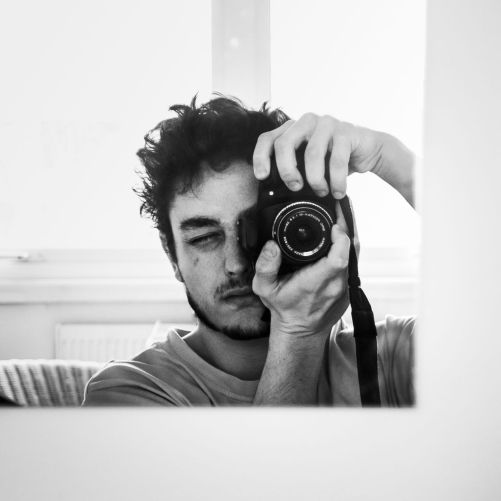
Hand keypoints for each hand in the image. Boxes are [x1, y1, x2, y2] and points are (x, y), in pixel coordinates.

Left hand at [252, 113, 414, 205]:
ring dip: (315, 180)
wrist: (367, 149)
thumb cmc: (333, 158)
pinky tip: (338, 191)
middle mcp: (306, 122)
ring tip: (322, 192)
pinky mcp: (346, 131)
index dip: (261, 157)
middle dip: (287, 171)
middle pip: (285, 145)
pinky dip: (336, 181)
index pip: (268, 139)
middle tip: (295, 187)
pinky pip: (336, 160)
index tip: (262, 177)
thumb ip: (294, 168)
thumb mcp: (309, 162)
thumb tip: (276, 192)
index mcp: (292, 129)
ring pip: (312, 153)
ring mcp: (326, 123)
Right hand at [252, 202, 350, 336]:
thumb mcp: (264, 289)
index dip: (340, 237)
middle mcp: (335, 285)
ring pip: (354, 254)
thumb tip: (272, 245)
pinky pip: (352, 262)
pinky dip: (347, 245)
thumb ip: (264, 267)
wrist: (300, 331)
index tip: (333, 224)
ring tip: (341, 214)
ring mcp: (346, 287)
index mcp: (316, 283)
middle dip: (347, 226)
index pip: (339, 258)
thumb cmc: (283, 308)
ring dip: (349, 233)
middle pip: (351, 250)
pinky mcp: (350, 287)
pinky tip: (340, 233)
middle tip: (338, 208)